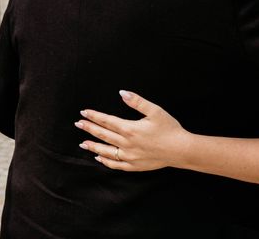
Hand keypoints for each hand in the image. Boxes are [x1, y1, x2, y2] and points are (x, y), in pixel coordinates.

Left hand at [75, 90, 190, 170]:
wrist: (180, 149)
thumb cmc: (169, 128)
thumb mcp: (155, 110)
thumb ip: (137, 101)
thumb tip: (122, 93)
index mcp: (130, 129)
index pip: (107, 121)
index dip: (94, 116)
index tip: (84, 112)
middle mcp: (126, 143)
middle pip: (103, 135)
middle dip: (89, 128)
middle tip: (78, 123)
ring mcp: (129, 156)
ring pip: (106, 151)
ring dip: (93, 146)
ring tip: (83, 142)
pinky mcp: (134, 165)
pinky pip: (115, 164)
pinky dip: (105, 161)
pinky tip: (99, 157)